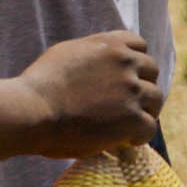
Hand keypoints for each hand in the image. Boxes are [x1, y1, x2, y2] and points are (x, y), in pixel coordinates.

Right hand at [16, 31, 161, 157]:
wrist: (31, 111)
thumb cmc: (39, 86)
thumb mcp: (66, 54)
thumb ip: (91, 53)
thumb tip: (99, 62)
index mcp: (111, 44)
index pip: (140, 46)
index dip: (135, 64)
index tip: (129, 78)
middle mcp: (126, 62)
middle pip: (151, 71)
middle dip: (142, 86)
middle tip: (131, 104)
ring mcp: (131, 90)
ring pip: (155, 99)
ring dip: (146, 111)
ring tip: (132, 125)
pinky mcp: (131, 118)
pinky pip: (149, 127)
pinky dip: (141, 136)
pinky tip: (129, 142)